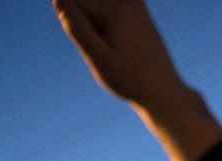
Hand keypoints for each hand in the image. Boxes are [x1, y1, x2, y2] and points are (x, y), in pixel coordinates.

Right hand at [54, 0, 187, 108]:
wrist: (163, 91)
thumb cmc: (129, 79)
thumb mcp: (98, 58)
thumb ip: (76, 28)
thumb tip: (58, 0)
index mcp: (115, 10)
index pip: (72, 3)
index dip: (75, 27)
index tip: (94, 46)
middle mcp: (127, 1)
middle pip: (85, 4)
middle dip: (87, 24)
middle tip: (112, 51)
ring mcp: (136, 4)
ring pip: (97, 7)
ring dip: (98, 25)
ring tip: (119, 49)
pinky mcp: (141, 11)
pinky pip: (110, 8)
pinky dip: (106, 23)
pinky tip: (121, 43)